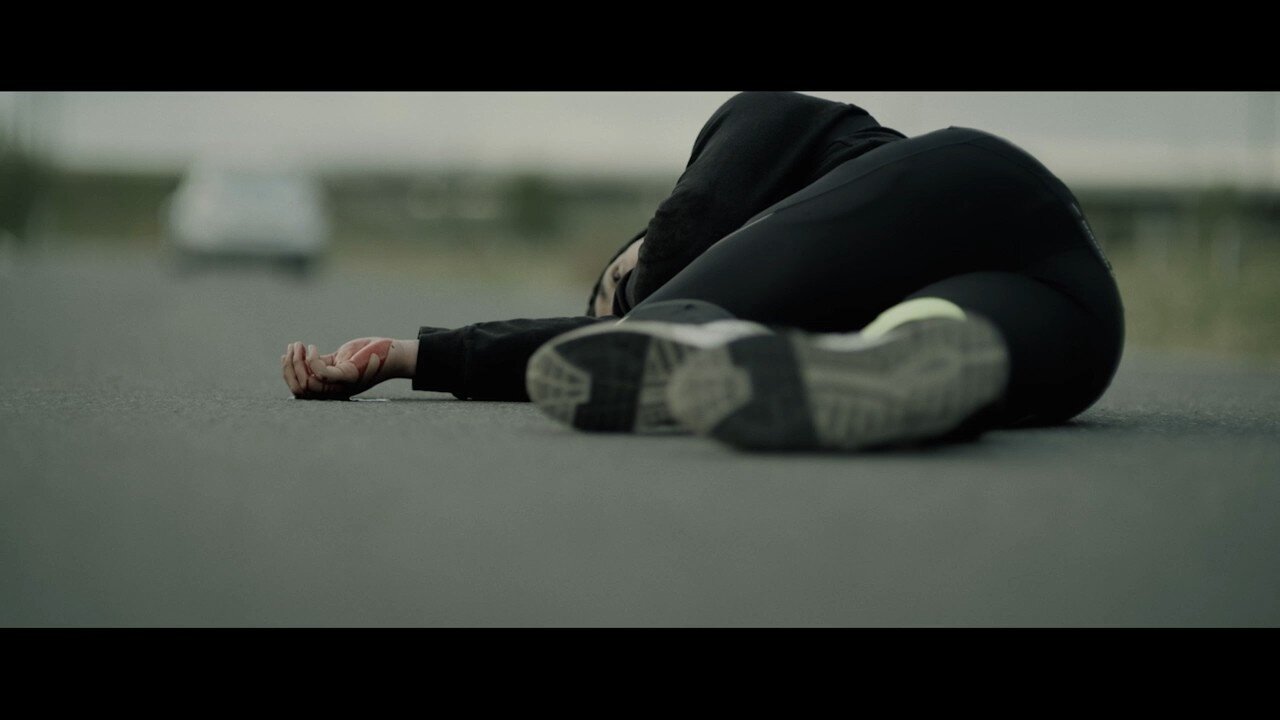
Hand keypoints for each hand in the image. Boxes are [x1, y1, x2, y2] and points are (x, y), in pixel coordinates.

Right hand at [282, 337, 402, 399]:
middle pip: (300, 390)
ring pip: (308, 383)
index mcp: (330, 390)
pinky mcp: (349, 376)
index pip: (300, 392)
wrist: (393, 354)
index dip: (287, 375)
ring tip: (299, 345)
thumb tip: (296, 359)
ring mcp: (341, 385)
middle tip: (292, 347)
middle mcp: (334, 392)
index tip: (285, 355)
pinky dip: (311, 360)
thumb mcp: (337, 360)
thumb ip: (319, 364)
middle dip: (289, 368)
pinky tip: (312, 347)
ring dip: (297, 362)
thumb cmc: (365, 356)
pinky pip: (321, 373)